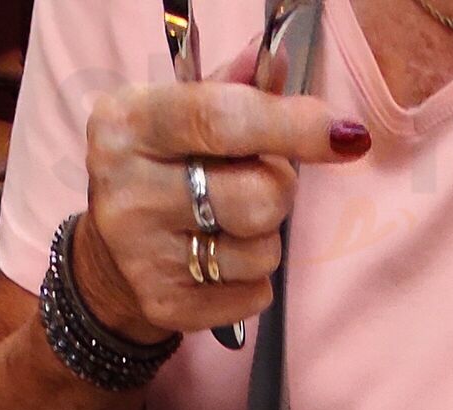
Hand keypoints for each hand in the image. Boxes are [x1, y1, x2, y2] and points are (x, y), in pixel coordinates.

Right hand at [74, 61, 371, 345]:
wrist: (108, 258)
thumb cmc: (159, 171)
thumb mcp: (179, 116)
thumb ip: (232, 90)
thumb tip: (278, 63)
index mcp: (127, 125)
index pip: (224, 120)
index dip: (293, 127)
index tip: (344, 136)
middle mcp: (127, 192)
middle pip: (259, 197)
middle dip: (280, 189)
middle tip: (260, 183)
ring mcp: (142, 256)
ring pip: (264, 252)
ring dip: (266, 239)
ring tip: (231, 226)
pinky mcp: (165, 304)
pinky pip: (254, 295)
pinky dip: (253, 281)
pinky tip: (220, 264)